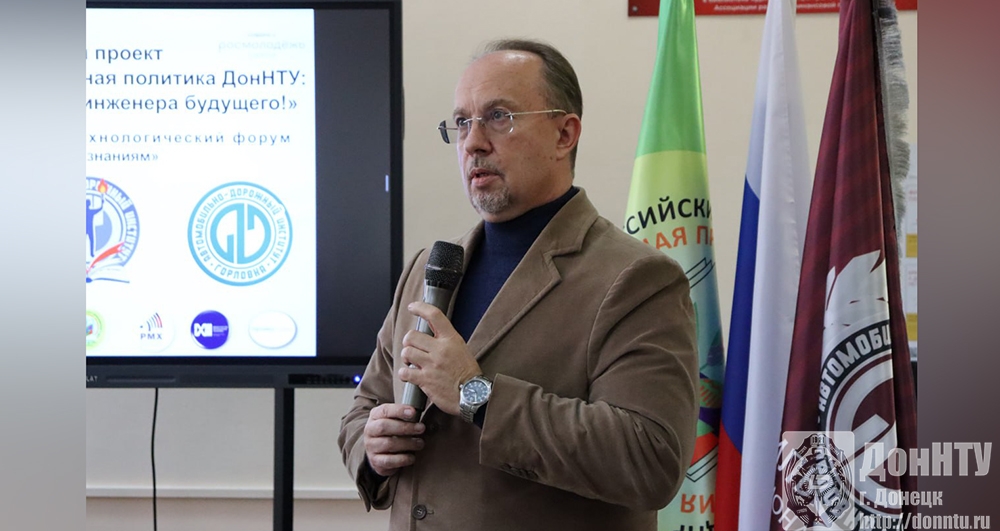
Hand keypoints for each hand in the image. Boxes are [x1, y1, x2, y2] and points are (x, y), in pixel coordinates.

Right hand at [363, 403, 425, 476]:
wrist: (380, 452)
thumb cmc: (393, 431)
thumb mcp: (396, 419)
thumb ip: (405, 415)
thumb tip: (421, 411)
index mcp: (375, 416)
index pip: (385, 410)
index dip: (399, 410)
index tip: (414, 412)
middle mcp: (370, 430)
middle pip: (384, 426)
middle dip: (405, 427)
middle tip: (421, 428)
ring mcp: (371, 446)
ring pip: (388, 444)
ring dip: (407, 443)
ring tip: (420, 443)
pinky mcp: (375, 461)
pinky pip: (389, 461)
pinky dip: (403, 459)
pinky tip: (412, 457)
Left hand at [399, 301, 481, 415]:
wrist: (474, 395)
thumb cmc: (468, 374)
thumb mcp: (462, 349)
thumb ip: (446, 341)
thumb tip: (430, 335)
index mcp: (451, 339)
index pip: (434, 316)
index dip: (420, 308)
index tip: (413, 307)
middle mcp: (440, 350)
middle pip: (411, 336)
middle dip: (408, 342)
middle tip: (413, 349)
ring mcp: (432, 365)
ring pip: (406, 352)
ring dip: (406, 358)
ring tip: (412, 363)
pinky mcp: (425, 380)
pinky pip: (405, 372)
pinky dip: (404, 374)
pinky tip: (410, 375)